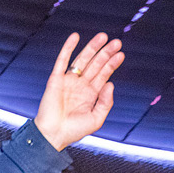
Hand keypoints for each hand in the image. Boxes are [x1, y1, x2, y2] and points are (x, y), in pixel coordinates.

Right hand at [35, 33, 124, 150]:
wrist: (52, 135)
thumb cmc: (73, 131)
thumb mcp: (96, 119)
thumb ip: (106, 103)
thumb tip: (111, 83)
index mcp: (91, 94)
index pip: (104, 74)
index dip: (112, 64)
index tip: (120, 54)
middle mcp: (80, 85)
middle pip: (95, 64)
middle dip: (106, 53)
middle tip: (116, 42)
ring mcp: (68, 81)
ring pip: (82, 60)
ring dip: (92, 47)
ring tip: (103, 37)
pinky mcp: (55, 79)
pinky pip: (62, 60)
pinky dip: (68, 48)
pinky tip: (75, 37)